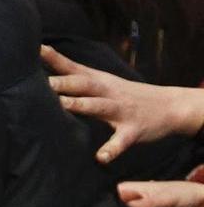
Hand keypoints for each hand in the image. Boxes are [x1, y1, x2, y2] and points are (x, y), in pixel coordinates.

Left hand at [42, 45, 203, 162]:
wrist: (170, 106)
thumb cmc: (125, 94)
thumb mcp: (102, 82)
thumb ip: (76, 78)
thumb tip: (43, 75)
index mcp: (98, 80)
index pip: (73, 67)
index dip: (55, 58)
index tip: (36, 48)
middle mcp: (108, 92)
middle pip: (84, 84)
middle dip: (64, 83)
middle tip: (43, 82)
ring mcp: (121, 110)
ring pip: (99, 106)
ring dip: (81, 105)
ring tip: (64, 105)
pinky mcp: (133, 130)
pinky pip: (121, 141)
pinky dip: (111, 149)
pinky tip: (101, 158)